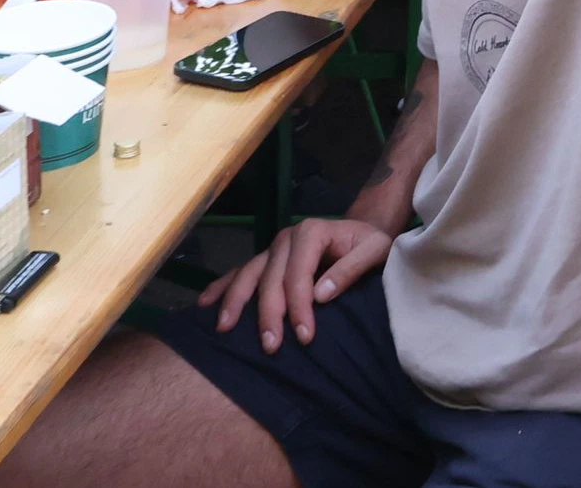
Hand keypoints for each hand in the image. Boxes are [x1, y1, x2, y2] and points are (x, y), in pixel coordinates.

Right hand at [199, 217, 396, 353]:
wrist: (361, 233)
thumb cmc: (370, 244)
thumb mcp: (375, 250)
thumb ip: (351, 269)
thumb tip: (321, 294)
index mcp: (312, 232)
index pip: (299, 274)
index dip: (299, 306)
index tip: (304, 336)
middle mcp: (286, 238)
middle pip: (270, 279)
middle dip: (269, 314)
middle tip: (271, 347)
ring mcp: (272, 249)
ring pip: (248, 275)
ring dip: (236, 303)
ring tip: (225, 329)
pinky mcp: (265, 260)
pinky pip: (239, 272)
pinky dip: (221, 287)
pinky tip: (205, 304)